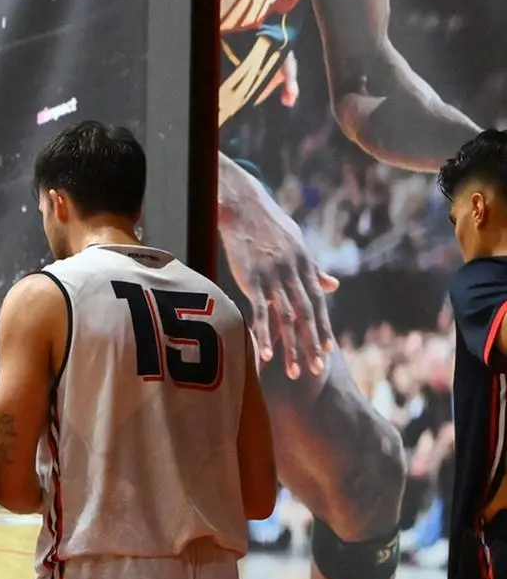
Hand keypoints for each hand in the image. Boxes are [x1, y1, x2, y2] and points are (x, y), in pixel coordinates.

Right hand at [218, 157, 339, 381]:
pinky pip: (261, 312)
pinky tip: (266, 354)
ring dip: (291, 347)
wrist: (244, 207)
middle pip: (307, 315)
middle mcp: (294, 273)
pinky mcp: (252, 279)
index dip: (323, 328)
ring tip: (294, 371)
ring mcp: (274, 277)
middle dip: (312, 344)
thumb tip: (333, 286)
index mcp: (305, 266)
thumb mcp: (297, 245)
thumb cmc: (268, 226)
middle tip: (316, 369)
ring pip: (287, 318)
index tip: (327, 351)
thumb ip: (314, 269)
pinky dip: (264, 334)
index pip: (318, 303)